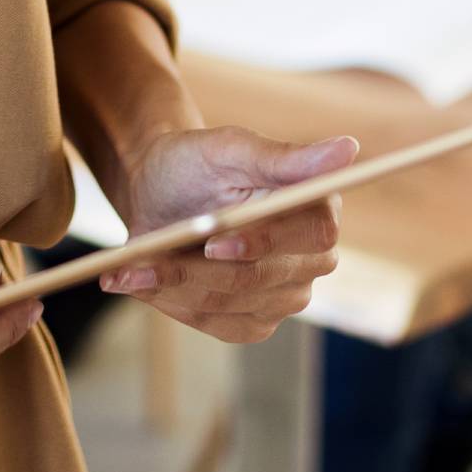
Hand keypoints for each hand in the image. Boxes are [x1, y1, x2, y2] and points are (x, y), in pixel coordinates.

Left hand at [100, 126, 355, 342]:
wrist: (161, 193)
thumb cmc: (196, 162)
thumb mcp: (229, 148)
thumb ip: (284, 156)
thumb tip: (347, 149)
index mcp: (318, 207)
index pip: (313, 234)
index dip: (265, 241)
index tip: (214, 241)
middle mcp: (313, 259)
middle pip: (261, 278)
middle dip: (197, 269)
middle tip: (142, 259)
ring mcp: (286, 295)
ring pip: (230, 303)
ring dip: (173, 287)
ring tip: (124, 271)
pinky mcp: (254, 321)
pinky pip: (214, 323)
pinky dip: (171, 304)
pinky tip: (137, 284)